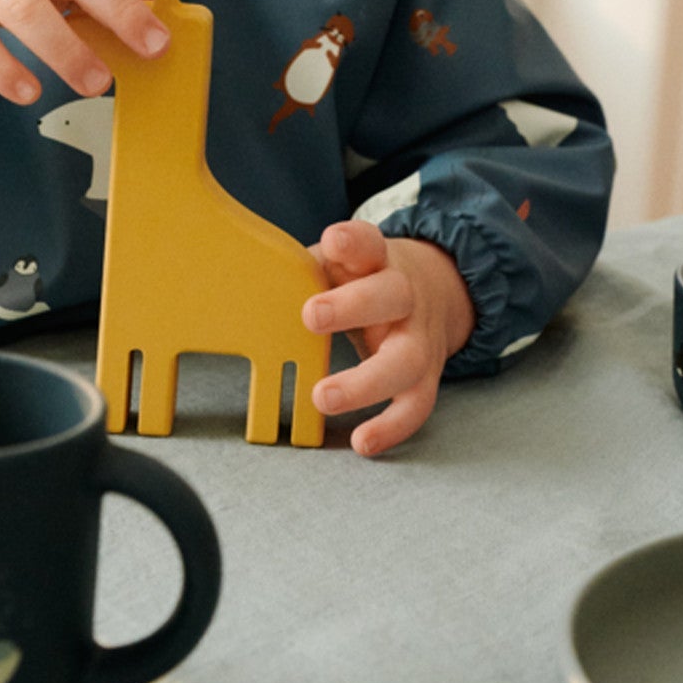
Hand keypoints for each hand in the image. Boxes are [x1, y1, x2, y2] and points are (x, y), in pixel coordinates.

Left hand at [303, 221, 475, 457]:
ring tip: (322, 397)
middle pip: (393, 295)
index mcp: (378, 261)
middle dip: (354, 306)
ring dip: (366, 382)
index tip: (333, 240)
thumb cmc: (364, 278)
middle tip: (311, 316)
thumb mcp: (341, 263)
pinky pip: (417, 405)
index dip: (353, 241)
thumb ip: (304, 271)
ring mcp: (420, 337)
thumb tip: (247, 285)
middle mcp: (406, 296)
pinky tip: (362, 442)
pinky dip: (392, 427)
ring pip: (407, 359)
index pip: (370, 243)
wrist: (435, 289)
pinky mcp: (427, 375)